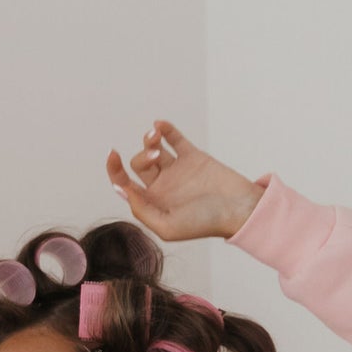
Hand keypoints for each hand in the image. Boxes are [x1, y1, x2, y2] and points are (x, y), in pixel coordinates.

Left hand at [105, 120, 264, 241]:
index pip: (125, 184)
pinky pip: (174, 139)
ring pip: (153, 149)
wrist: (238, 209)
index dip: (115, 170)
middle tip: (158, 158)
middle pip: (139, 164)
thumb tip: (123, 189)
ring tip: (155, 136)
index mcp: (153, 204)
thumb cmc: (205, 223)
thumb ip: (142, 209)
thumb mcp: (167, 227)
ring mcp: (177, 170)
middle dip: (142, 156)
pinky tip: (159, 124)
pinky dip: (165, 129)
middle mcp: (162, 186)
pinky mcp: (193, 157)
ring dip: (149, 140)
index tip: (113, 155)